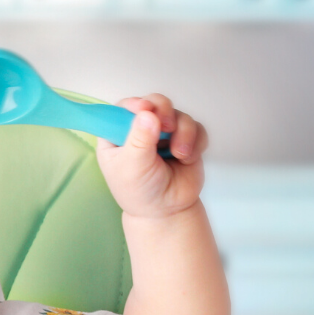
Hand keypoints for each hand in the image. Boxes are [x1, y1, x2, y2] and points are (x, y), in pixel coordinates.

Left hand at [95, 94, 207, 219]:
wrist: (166, 211)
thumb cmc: (139, 191)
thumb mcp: (132, 167)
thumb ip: (139, 140)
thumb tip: (148, 114)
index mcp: (117, 135)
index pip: (123, 109)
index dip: (134, 104)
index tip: (145, 108)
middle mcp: (140, 130)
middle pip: (154, 103)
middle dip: (163, 110)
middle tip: (167, 126)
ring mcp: (164, 133)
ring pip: (179, 115)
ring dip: (183, 132)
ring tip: (179, 154)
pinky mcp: (186, 139)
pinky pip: (197, 127)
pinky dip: (196, 140)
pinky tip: (187, 158)